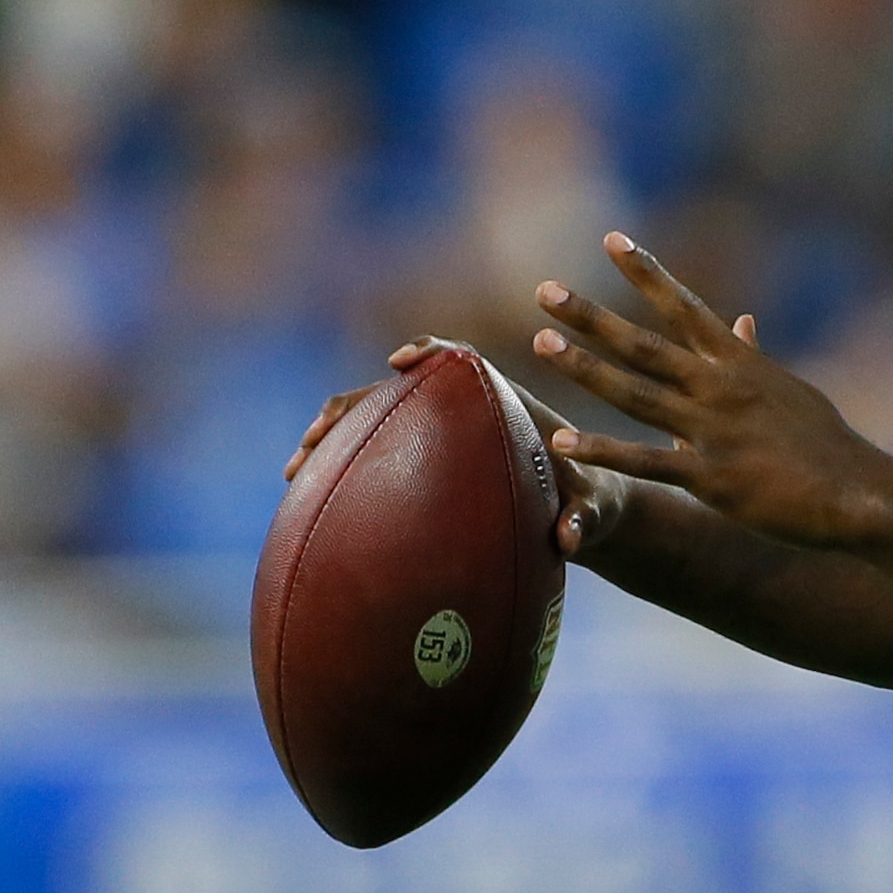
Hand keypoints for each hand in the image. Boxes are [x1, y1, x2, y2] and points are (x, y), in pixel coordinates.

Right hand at [284, 334, 632, 564]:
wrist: (587, 518)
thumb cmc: (596, 506)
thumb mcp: (597, 512)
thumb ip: (587, 519)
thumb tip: (567, 539)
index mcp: (508, 405)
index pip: (462, 363)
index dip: (429, 353)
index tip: (400, 363)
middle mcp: (465, 415)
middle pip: (397, 393)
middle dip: (352, 405)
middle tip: (316, 435)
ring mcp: (440, 441)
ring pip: (376, 425)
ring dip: (332, 438)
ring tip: (295, 472)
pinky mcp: (426, 469)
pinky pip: (376, 462)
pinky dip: (341, 472)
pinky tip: (309, 505)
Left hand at [529, 231, 892, 551]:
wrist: (857, 490)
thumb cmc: (824, 442)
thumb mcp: (788, 388)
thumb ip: (754, 355)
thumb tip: (742, 319)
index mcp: (738, 362)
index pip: (684, 306)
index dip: (646, 273)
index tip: (611, 240)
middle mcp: (719, 387)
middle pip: (643, 344)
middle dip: (592, 316)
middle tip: (545, 290)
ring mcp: (713, 429)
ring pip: (635, 393)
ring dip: (585, 368)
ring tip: (540, 343)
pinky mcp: (711, 476)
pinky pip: (645, 460)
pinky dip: (602, 450)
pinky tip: (562, 442)